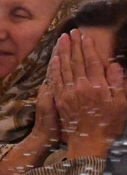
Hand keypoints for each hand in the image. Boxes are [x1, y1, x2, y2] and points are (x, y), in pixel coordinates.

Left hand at [55, 31, 126, 159]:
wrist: (89, 142)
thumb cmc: (109, 124)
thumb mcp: (122, 104)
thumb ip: (118, 83)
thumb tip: (113, 65)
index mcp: (97, 87)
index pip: (92, 62)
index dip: (88, 47)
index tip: (85, 36)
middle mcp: (81, 87)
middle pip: (77, 61)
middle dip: (74, 45)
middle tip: (72, 31)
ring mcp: (68, 92)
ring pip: (64, 67)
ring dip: (64, 51)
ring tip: (62, 39)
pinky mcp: (59, 99)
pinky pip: (56, 79)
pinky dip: (55, 67)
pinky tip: (55, 58)